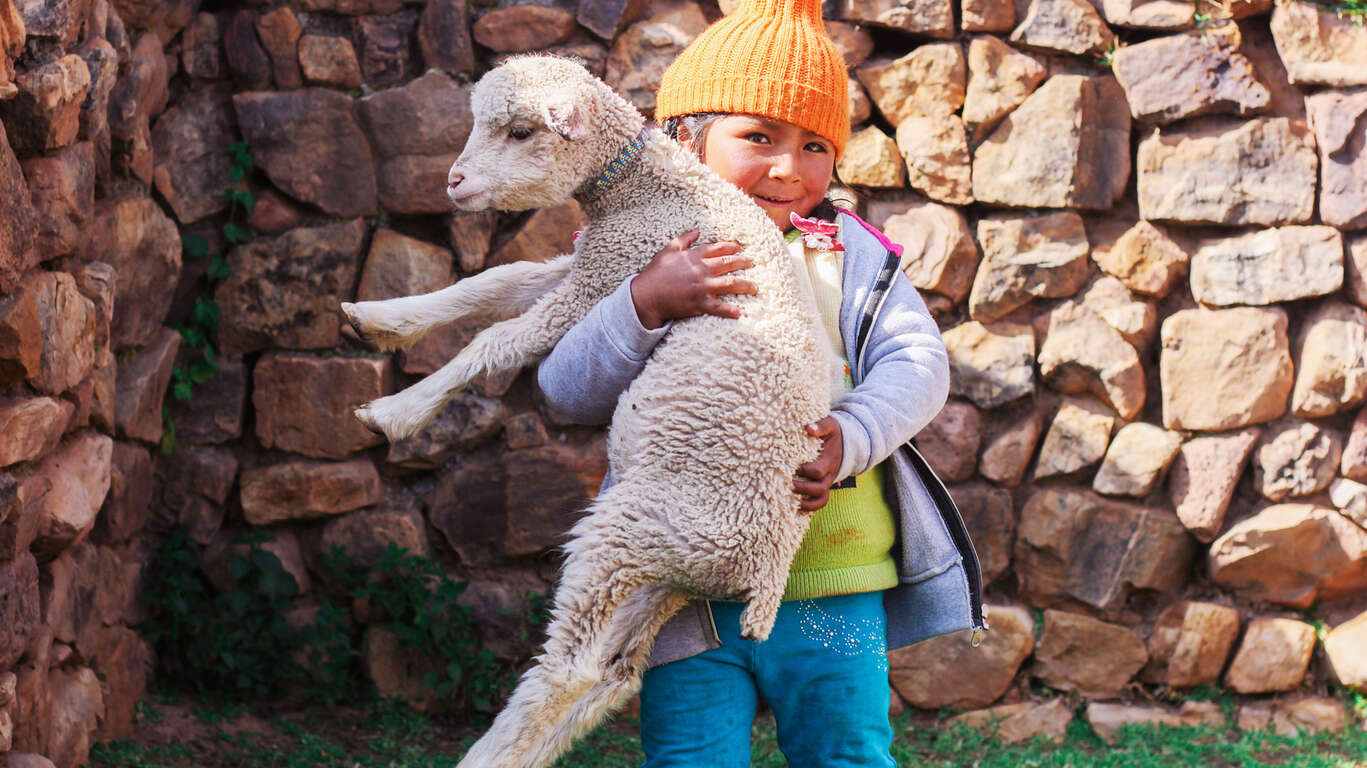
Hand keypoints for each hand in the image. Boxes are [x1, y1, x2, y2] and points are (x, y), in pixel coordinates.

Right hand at [630, 230, 755, 329]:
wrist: (646, 296)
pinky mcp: (700, 304)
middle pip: (729, 263)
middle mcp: (701, 270)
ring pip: (730, 284)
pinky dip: (732, 311)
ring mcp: (702, 288)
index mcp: (694, 256)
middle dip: (743, 262)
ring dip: (745, 285)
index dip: (732, 246)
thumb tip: (697, 231)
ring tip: (755, 287)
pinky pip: (720, 308)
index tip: (741, 247)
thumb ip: (684, 239)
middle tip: (753, 263)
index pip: (718, 248)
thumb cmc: (655, 273)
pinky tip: (743, 312)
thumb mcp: (668, 250)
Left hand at [793, 416, 842, 511]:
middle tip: (787, 484)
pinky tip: (794, 505)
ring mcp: (827, 482)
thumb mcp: (830, 425)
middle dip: (802, 487)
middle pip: (819, 487)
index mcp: (829, 459)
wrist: (846, 443)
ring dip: (805, 501)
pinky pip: (820, 502)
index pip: (817, 470)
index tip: (790, 466)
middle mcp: (829, 473)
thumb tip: (809, 428)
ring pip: (821, 498)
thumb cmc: (832, 433)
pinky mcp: (824, 487)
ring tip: (789, 496)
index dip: (804, 471)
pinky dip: (809, 507)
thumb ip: (821, 426)